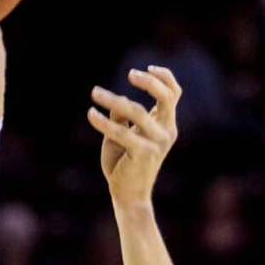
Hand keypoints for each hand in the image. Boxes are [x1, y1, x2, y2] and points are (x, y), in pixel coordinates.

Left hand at [87, 65, 179, 203]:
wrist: (128, 196)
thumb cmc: (124, 164)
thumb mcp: (123, 135)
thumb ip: (123, 116)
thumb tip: (117, 100)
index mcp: (165, 125)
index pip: (173, 94)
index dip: (164, 77)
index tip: (146, 68)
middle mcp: (166, 132)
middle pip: (166, 97)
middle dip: (149, 82)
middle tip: (129, 74)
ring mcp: (157, 143)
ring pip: (136, 111)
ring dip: (113, 99)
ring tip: (95, 93)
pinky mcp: (143, 153)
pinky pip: (122, 131)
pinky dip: (103, 122)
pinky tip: (90, 114)